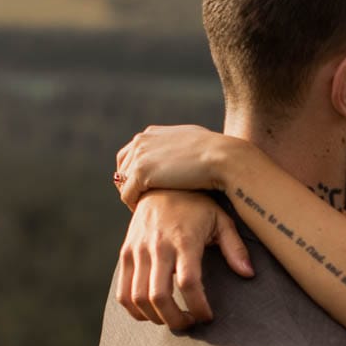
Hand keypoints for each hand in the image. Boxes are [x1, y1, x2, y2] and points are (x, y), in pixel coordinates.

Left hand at [115, 124, 243, 208]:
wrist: (222, 158)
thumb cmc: (215, 152)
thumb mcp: (191, 141)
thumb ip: (177, 147)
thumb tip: (182, 155)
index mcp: (151, 133)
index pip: (130, 154)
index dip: (135, 173)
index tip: (146, 188)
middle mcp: (141, 141)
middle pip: (123, 168)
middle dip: (130, 185)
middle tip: (142, 202)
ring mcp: (139, 155)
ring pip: (123, 182)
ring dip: (132, 196)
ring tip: (145, 209)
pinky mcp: (140, 172)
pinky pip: (127, 194)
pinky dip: (133, 205)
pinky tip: (146, 212)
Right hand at [117, 189, 253, 326]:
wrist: (160, 183)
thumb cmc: (196, 204)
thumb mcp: (221, 220)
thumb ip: (235, 248)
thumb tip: (248, 274)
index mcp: (184, 240)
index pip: (188, 282)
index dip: (198, 307)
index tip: (207, 317)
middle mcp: (158, 246)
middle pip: (159, 296)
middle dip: (175, 320)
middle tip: (189, 324)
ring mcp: (138, 250)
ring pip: (138, 298)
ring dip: (155, 318)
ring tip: (172, 319)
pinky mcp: (125, 254)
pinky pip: (122, 292)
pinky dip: (134, 310)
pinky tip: (151, 312)